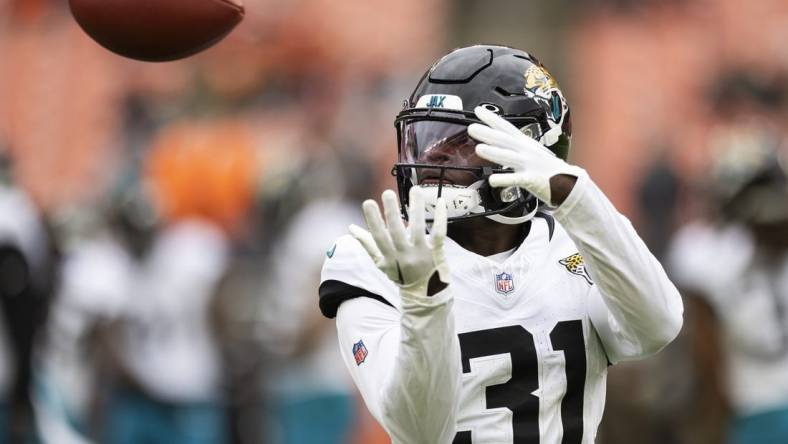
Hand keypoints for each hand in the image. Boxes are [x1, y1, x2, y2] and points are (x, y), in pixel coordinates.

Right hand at [349, 188, 448, 295]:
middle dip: (391, 212)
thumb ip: (367, 244)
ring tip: (415, 189)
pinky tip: (440, 202)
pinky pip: (439, 233)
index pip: (378, 237)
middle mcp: (404, 255)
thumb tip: (351, 227)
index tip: (368, 202)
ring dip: (417, 207)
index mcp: (389, 257)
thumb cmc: (401, 275)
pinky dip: (440, 217)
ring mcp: (422, 254)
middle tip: (387, 193)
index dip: (373, 220)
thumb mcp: (381, 263)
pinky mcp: (437, 252)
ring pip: (419, 228)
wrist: (425, 296)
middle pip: (397, 231)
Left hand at [468, 106, 584, 206]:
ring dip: (494, 153)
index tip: (477, 110)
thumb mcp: (528, 152)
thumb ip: (510, 147)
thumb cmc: (544, 168)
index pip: (506, 127)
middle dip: (488, 133)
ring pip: (509, 157)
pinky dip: (505, 179)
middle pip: (505, 140)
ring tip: (479, 149)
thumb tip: (491, 141)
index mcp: (524, 143)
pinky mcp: (532, 180)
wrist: (567, 182)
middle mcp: (525, 151)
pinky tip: (492, 180)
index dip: (492, 118)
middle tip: (472, 128)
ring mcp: (529, 164)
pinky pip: (516, 179)